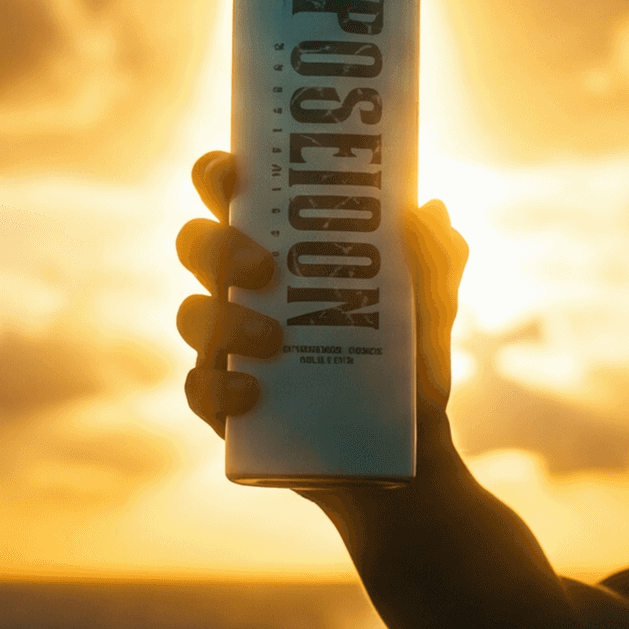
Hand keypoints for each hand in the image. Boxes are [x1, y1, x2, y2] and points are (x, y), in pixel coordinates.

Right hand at [176, 150, 464, 434]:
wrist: (409, 454)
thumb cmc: (411, 364)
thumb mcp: (433, 309)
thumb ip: (436, 259)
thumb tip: (427, 210)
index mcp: (280, 249)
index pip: (230, 196)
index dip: (217, 174)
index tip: (235, 174)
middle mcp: (244, 290)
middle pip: (196, 244)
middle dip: (218, 246)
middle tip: (265, 267)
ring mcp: (229, 347)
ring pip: (192, 314)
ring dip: (223, 318)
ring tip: (273, 339)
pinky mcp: (226, 405)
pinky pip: (199, 389)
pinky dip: (217, 387)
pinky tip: (252, 393)